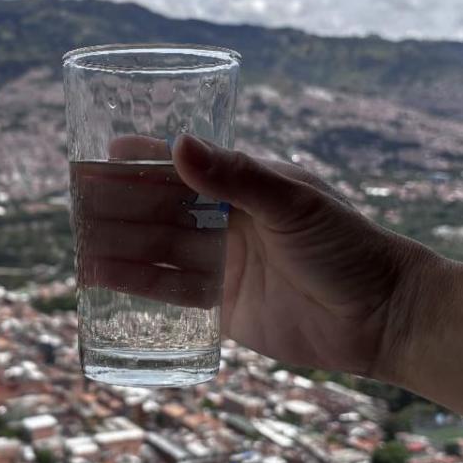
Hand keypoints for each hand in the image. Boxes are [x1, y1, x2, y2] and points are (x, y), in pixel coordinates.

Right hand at [73, 134, 435, 377]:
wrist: (383, 317)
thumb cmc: (349, 247)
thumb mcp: (293, 204)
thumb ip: (236, 177)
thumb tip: (178, 145)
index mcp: (247, 184)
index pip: (186, 164)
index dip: (146, 159)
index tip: (105, 153)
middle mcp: (230, 221)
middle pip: (164, 208)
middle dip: (123, 204)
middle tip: (79, 203)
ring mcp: (225, 264)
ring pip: (161, 249)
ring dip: (123, 244)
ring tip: (81, 243)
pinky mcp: (224, 306)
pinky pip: (172, 293)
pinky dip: (139, 285)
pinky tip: (105, 280)